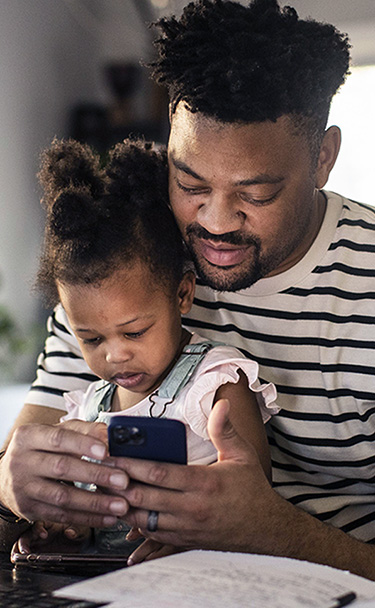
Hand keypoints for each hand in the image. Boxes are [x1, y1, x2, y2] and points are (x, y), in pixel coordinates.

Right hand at [0, 419, 129, 528]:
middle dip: (96, 475)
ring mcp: (24, 488)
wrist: (8, 475)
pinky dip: (87, 518)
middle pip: (62, 468)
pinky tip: (107, 517)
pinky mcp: (29, 510)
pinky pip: (61, 516)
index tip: (107, 450)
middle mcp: (22, 462)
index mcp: (29, 437)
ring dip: (95, 502)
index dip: (83, 444)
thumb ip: (85, 431)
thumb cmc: (42, 449)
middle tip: (122, 480)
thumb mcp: (58, 432)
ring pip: (62, 497)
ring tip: (120, 504)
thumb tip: (109, 433)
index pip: (58, 438)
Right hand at [11, 520, 90, 556]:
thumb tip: (71, 533)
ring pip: (23, 543)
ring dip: (19, 550)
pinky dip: (22, 557)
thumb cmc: (79, 530)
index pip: (39, 522)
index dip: (39, 528)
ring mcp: (37, 541)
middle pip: (26, 533)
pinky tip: (22, 562)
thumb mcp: (81, 529)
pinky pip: (26, 553)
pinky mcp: (37, 551)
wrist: (81, 542)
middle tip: (25, 551)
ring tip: (19, 558)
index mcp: (50, 521)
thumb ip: (75, 530)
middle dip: (23, 542)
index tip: (44, 535)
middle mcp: (41, 530)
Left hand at [81, 401, 374, 579]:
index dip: (132, 465)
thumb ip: (226, 430)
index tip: (111, 455)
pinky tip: (120, 517)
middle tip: (96, 473)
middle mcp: (191, 508)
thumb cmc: (252, 490)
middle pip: (144, 498)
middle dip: (117, 485)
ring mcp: (186, 528)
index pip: (159, 473)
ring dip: (121, 507)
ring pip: (144, 520)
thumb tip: (221, 403)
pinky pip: (153, 536)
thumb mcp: (243, 456)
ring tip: (100, 494)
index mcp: (203, 483)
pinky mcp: (184, 541)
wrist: (265, 531)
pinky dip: (134, 527)